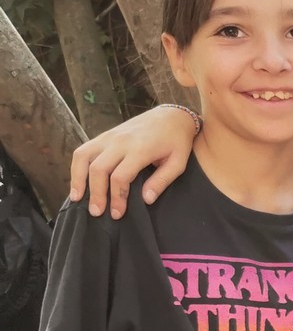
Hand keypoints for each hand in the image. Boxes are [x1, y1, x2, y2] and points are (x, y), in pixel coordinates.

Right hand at [70, 107, 197, 217]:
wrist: (171, 116)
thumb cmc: (177, 142)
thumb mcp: (178, 163)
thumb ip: (162, 181)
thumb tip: (146, 200)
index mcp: (140, 149)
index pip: (120, 177)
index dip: (117, 197)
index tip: (117, 214)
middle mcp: (120, 141)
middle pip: (98, 169)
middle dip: (96, 193)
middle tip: (96, 213)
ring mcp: (109, 137)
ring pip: (83, 157)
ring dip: (78, 179)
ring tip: (77, 199)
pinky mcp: (103, 136)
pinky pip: (83, 150)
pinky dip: (76, 167)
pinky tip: (78, 182)